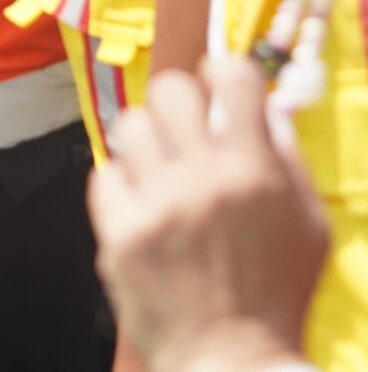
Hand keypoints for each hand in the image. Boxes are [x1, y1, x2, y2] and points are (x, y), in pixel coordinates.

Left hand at [91, 55, 325, 371]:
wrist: (234, 358)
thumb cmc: (276, 293)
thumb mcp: (310, 228)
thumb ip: (289, 161)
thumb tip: (267, 106)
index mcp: (256, 173)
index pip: (233, 77)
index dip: (225, 72)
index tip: (220, 85)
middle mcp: (204, 180)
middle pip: (169, 89)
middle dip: (179, 102)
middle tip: (185, 129)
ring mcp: (157, 204)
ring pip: (128, 125)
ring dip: (145, 142)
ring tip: (160, 171)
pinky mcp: (119, 231)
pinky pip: (104, 174)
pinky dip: (122, 187)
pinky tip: (143, 209)